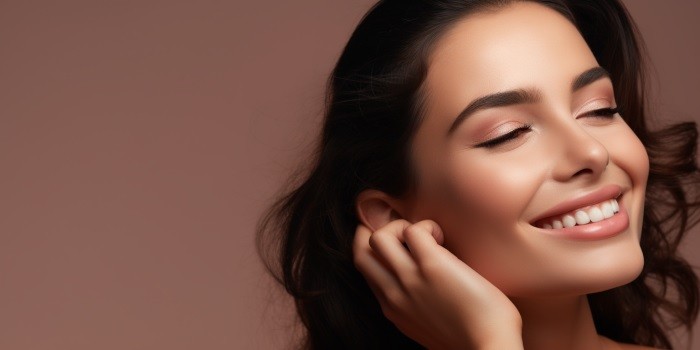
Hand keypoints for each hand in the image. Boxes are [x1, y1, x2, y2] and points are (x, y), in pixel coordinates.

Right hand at [352, 219, 522, 349]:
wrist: (488, 349)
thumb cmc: (470, 339)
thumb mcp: (427, 326)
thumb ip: (414, 307)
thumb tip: (423, 289)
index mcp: (392, 308)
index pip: (366, 271)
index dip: (374, 250)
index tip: (393, 242)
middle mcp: (394, 293)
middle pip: (360, 252)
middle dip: (375, 232)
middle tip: (404, 231)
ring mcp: (410, 279)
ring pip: (378, 238)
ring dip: (400, 227)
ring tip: (426, 237)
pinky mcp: (432, 265)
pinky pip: (413, 230)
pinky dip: (427, 226)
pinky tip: (443, 238)